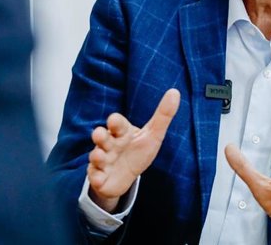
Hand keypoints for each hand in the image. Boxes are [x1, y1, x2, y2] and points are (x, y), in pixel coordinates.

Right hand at [87, 88, 180, 211]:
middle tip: (100, 135)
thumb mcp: (153, 134)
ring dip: (97, 156)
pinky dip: (96, 178)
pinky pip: (95, 177)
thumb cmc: (138, 150)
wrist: (125, 176)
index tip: (114, 121)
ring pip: (96, 156)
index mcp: (122, 132)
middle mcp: (109, 144)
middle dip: (100, 135)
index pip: (117, 123)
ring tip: (100, 156)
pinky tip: (99, 179)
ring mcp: (102, 160)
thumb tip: (175, 91)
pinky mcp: (99, 176)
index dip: (115, 122)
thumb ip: (163, 115)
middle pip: (102, 137)